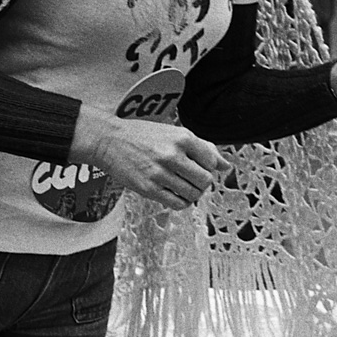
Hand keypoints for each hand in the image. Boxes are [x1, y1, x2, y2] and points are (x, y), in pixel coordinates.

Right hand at [71, 107, 233, 211]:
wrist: (110, 141)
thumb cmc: (145, 135)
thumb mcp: (176, 133)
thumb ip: (203, 147)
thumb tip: (226, 165)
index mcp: (182, 138)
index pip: (211, 161)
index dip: (208, 166)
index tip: (198, 165)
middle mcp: (172, 155)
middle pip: (205, 180)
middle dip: (202, 182)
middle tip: (192, 179)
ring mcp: (160, 173)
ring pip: (193, 194)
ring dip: (192, 193)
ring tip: (183, 185)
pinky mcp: (149, 189)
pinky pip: (177, 204)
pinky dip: (182, 202)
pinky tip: (175, 194)